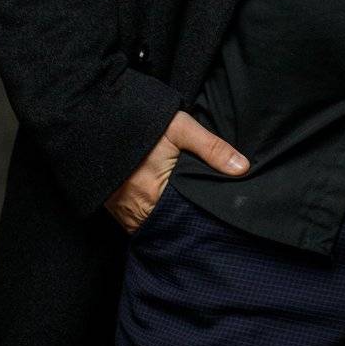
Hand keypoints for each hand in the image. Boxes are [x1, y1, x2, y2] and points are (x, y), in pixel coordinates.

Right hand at [104, 110, 249, 233]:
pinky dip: (150, 217)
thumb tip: (242, 168)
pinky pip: (137, 222)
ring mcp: (123, 211)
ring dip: (166, 221)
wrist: (101, 119)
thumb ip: (212, 148)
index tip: (215, 218)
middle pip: (168, 224)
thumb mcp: (181, 129)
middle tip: (203, 218)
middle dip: (184, 222)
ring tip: (186, 213)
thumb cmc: (143, 124)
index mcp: (154, 193)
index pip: (184, 217)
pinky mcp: (114, 208)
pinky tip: (163, 208)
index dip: (199, 218)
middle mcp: (136, 209)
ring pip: (152, 225)